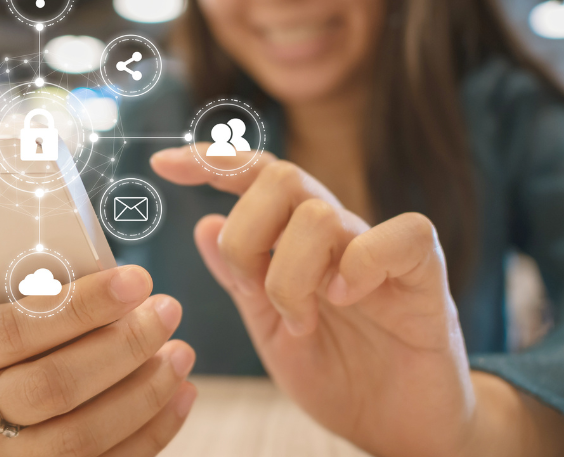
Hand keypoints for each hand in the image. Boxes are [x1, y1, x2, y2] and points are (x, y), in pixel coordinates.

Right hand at [0, 265, 196, 456]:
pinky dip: (153, 431)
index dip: (81, 306)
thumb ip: (36, 269)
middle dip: (122, 347)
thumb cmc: (1, 317)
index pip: (15, 328)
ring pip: (82, 437)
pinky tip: (182, 392)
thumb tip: (102, 255)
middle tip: (167, 311)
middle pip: (53, 388)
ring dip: (145, 392)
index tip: (137, 280)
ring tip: (182, 351)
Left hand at [152, 146, 473, 456]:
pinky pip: (402, 235)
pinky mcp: (425, 275)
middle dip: (245, 234)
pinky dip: (360, 264)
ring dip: (290, 273)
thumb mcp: (269, 327)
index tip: (162, 166)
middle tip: (251, 290)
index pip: (256, 175)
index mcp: (296, 239)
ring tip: (299, 320)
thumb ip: (240, 279)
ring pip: (320, 213)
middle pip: (281, 176)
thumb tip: (203, 223)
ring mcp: (379, 249)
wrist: (395, 425)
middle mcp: (336, 231)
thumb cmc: (335, 371)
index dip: (212, 161)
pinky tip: (344, 299)